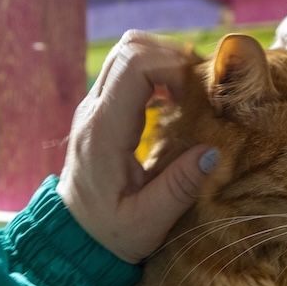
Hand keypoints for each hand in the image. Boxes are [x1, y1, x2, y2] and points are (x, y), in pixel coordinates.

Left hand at [57, 31, 216, 263]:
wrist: (74, 238)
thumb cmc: (109, 234)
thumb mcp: (147, 223)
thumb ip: (179, 188)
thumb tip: (213, 152)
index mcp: (103, 132)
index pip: (134, 66)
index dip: (174, 66)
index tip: (200, 93)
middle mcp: (94, 110)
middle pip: (130, 47)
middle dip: (173, 55)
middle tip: (202, 86)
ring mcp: (94, 106)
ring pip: (128, 52)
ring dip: (166, 61)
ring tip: (193, 91)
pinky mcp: (101, 110)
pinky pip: (128, 70)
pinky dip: (158, 72)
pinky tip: (178, 99)